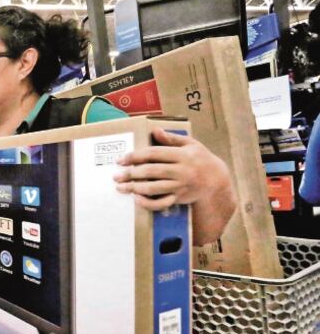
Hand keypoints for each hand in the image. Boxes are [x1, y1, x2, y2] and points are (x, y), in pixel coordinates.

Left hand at [113, 128, 231, 211]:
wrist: (216, 180)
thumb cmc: (200, 159)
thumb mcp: (191, 144)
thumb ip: (172, 138)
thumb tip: (155, 130)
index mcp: (182, 155)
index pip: (153, 154)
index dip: (135, 156)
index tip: (121, 160)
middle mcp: (181, 170)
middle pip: (151, 171)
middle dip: (131, 174)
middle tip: (116, 176)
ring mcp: (180, 186)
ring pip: (154, 188)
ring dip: (134, 188)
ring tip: (120, 187)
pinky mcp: (179, 197)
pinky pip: (161, 203)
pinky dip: (147, 202)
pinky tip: (136, 198)